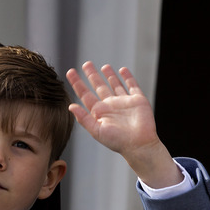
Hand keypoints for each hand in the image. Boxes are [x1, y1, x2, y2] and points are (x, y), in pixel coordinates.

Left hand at [67, 61, 180, 187]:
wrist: (139, 145)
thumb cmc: (117, 141)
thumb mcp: (97, 131)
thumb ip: (84, 118)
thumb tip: (70, 106)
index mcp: (99, 111)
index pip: (85, 94)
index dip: (77, 83)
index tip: (70, 72)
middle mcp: (110, 105)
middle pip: (99, 86)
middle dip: (92, 75)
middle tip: (86, 64)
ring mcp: (124, 102)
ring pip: (115, 84)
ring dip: (109, 75)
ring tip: (104, 66)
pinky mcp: (138, 100)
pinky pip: (132, 85)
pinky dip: (128, 77)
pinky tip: (122, 70)